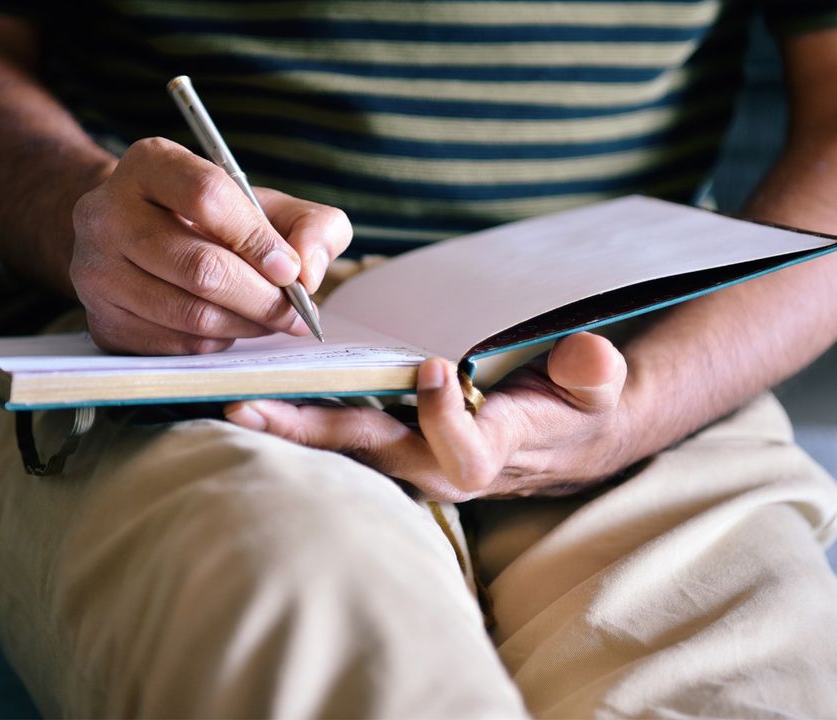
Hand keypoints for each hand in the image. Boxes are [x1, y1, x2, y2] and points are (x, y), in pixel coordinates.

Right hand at [70, 137, 351, 354]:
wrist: (136, 239)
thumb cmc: (214, 221)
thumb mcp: (267, 205)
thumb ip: (312, 225)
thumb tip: (309, 271)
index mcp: (149, 165)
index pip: (207, 196)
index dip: (258, 238)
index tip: (291, 270)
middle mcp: (107, 214)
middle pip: (201, 267)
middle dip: (263, 298)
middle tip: (297, 313)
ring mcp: (96, 271)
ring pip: (192, 315)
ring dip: (246, 326)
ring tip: (270, 320)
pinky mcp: (102, 321)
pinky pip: (177, 344)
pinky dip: (217, 342)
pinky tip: (229, 327)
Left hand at [225, 332, 640, 500]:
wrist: (563, 438)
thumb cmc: (578, 406)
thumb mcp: (598, 387)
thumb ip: (593, 375)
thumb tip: (587, 358)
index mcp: (495, 451)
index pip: (465, 452)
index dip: (447, 418)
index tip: (433, 367)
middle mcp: (443, 467)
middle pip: (374, 455)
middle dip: (314, 432)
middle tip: (253, 408)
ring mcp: (412, 460)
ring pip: (347, 449)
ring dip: (292, 428)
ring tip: (237, 404)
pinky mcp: (393, 446)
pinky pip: (343, 435)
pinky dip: (303, 416)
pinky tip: (262, 394)